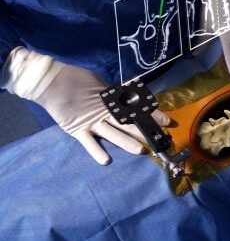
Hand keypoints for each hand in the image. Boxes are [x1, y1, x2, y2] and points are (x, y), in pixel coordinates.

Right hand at [1, 48, 169, 164]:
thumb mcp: (101, 84)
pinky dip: (96, 151)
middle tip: (158, 141)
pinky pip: (89, 143)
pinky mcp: (77, 129)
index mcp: (112, 99)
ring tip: (141, 151)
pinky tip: (106, 161)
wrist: (51, 81)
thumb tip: (128, 97)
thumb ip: (114, 94)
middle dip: (144, 132)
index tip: (167, 122)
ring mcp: (92, 122)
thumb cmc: (77, 79)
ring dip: (127, 143)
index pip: (137, 108)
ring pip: (113, 134)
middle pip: (129, 123)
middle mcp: (105, 111)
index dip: (153, 115)